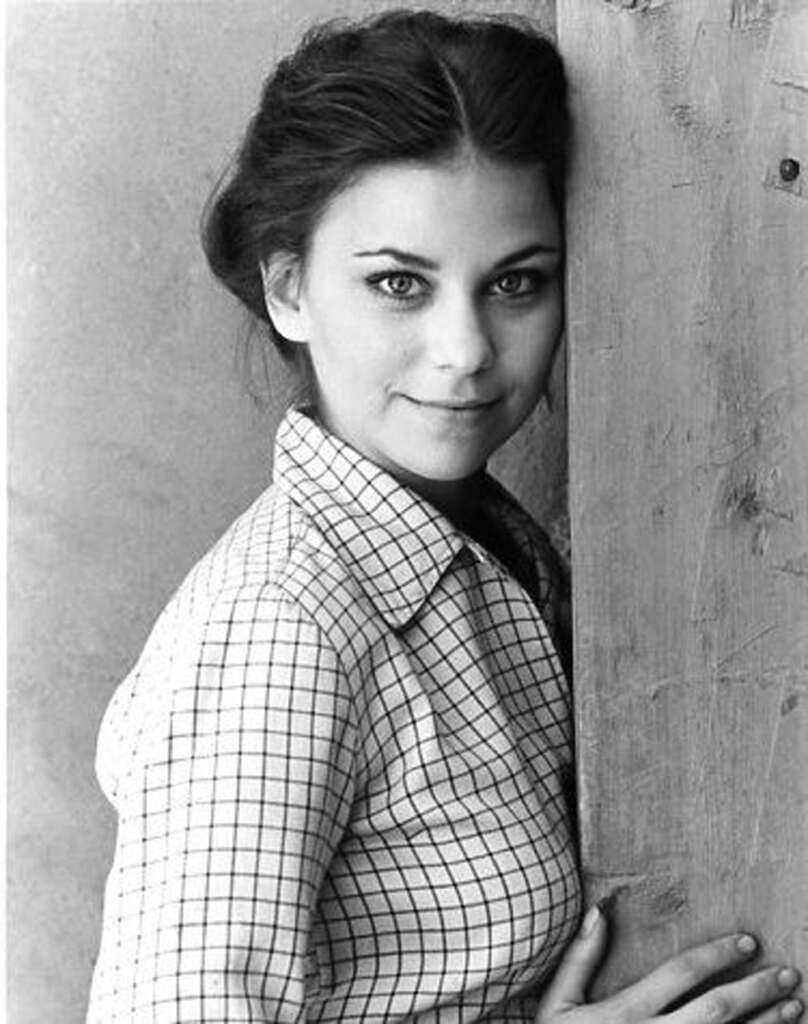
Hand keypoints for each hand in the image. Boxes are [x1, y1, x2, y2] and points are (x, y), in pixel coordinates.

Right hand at [536, 905, 802, 1023]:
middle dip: (756, 989)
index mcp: (624, 1013)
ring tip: (795, 1006)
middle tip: (788, 973)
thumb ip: (579, 958)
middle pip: (716, 1009)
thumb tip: (598, 910)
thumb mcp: (557, 1003)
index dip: (716, 955)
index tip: (748, 942)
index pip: (680, 974)